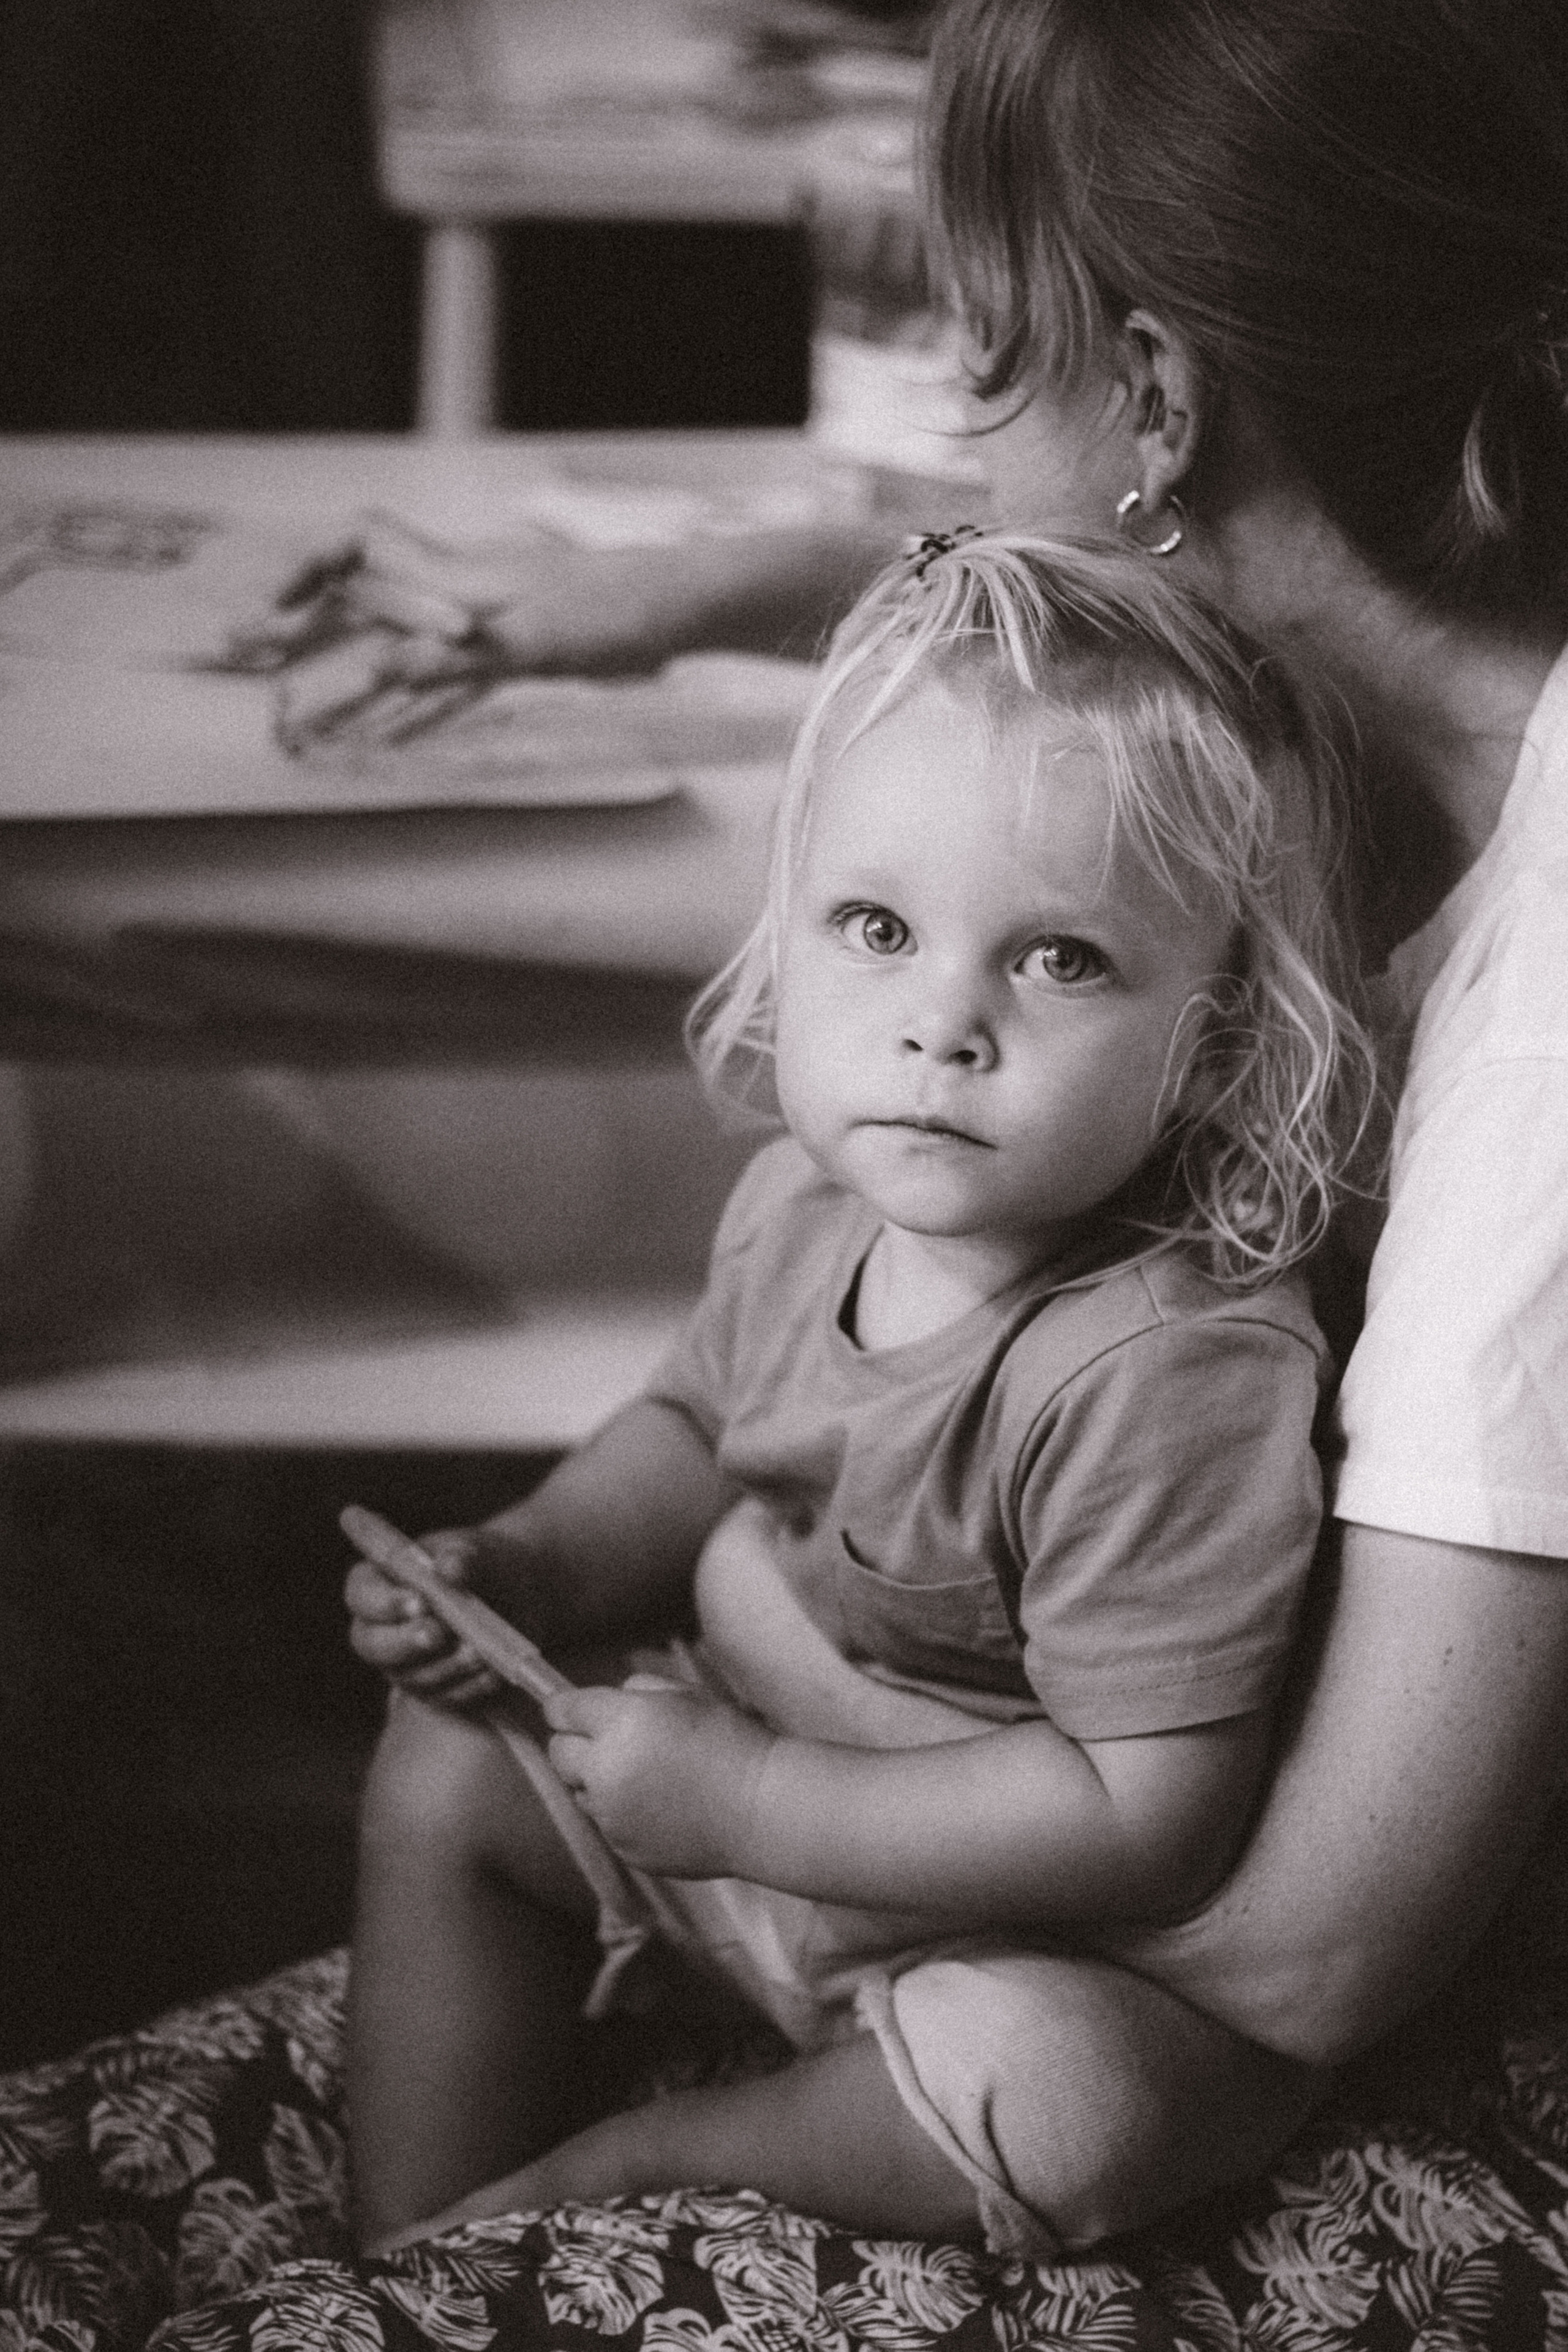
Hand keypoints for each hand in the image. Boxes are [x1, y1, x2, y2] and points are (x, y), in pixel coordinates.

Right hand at [221, 512, 684, 708]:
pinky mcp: (515, 641)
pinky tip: (392, 718)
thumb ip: (464, 654)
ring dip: (349, 662)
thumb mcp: (543, 642)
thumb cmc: (624, 617)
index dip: (305, 566)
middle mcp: (461, 587)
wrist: (687, 606)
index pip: (357, 544)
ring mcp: (485, 613)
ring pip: (397, 631)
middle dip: (303, 619)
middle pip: (363, 591)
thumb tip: (385, 664)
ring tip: (299, 708)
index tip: (270, 610)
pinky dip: (409, 689)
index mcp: (458, 576)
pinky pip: (443, 664)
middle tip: (247, 654)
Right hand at [344, 1527, 500, 1708]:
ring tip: (478, 1651)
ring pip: (414, 1676)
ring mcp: (405, 1666)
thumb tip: (449, 1567)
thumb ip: (460, 1555)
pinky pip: (447, 1697)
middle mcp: (381, 1631)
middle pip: (374, 1645)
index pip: (362, 1595)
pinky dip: (471, 1685)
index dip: (384, 1602)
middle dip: (407, 1641)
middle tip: (438, 1634)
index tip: (421, 1602)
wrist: (509, 1595)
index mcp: (377, 1585)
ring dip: (447, 1664)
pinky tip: (493, 1672)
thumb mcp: (475, 1552)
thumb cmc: (478, 1566)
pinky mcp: (434, 1692)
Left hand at [543, 1682, 773, 1877]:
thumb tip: (612, 1703)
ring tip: (646, 1778)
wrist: (761, 1809)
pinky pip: (606, 1822)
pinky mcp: (623, 1847)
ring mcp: (611, 1815)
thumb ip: (638, 1691)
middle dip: (576, 1743)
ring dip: (598, 1780)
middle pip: (559, 1753)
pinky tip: (661, 1807)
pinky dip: (621, 1813)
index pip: (561, 1710)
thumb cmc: (731, 1743)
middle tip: (608, 1741)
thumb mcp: (686, 1695)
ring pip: (580, 1791)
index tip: (571, 1708)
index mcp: (621, 1723)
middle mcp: (605, 1770)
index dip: (565, 1707)